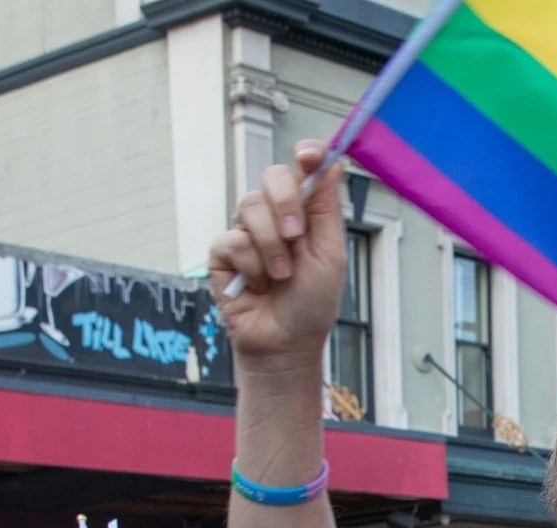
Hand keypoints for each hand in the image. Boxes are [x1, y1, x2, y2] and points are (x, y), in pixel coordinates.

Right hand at [206, 142, 347, 377]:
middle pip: (273, 176)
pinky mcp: (223, 251)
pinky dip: (251, 266)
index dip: (307, 155)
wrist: (285, 342)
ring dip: (271, 247)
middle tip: (295, 235)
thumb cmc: (312, 303)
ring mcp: (247, 231)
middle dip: (285, 202)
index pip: (303, 169)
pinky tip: (257, 286)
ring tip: (281, 277)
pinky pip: (232, 240)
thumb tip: (333, 161)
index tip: (309, 155)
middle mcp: (275, 215)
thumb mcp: (330, 255)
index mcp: (305, 212)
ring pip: (250, 208)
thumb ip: (327, 208)